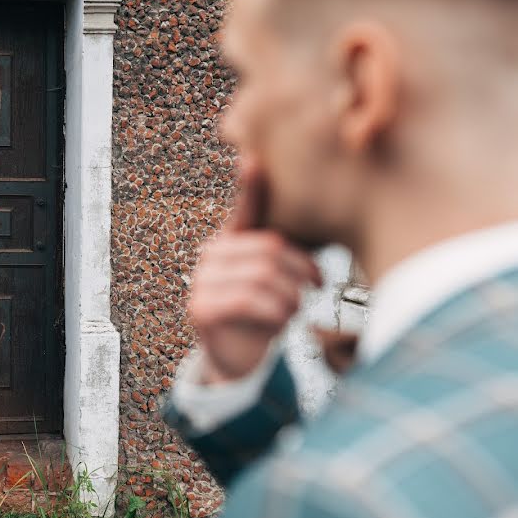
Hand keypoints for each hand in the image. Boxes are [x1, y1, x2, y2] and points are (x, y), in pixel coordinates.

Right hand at [188, 162, 322, 382]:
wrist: (241, 357)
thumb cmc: (266, 310)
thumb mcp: (279, 276)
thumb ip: (286, 250)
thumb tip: (313, 213)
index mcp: (231, 240)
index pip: (246, 210)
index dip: (250, 187)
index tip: (253, 161)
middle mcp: (210, 255)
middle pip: (268, 248)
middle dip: (300, 270)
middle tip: (317, 286)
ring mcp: (201, 281)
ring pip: (262, 275)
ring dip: (291, 296)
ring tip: (296, 307)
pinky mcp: (200, 309)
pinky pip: (247, 300)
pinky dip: (275, 312)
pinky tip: (281, 321)